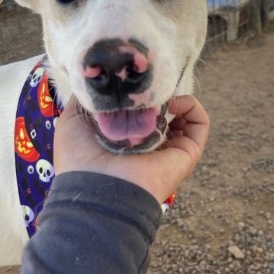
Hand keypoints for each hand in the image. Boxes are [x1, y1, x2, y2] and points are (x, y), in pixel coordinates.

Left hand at [54, 96, 209, 202]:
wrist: (97, 187)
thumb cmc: (81, 157)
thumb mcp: (73, 120)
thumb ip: (85, 100)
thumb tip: (100, 86)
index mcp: (126, 141)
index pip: (141, 115)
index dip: (139, 97)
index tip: (131, 87)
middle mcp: (150, 146)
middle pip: (164, 114)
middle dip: (158, 97)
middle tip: (147, 91)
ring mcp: (171, 150)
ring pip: (184, 118)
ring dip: (177, 100)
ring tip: (161, 97)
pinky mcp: (187, 153)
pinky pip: (200, 124)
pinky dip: (193, 107)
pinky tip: (175, 102)